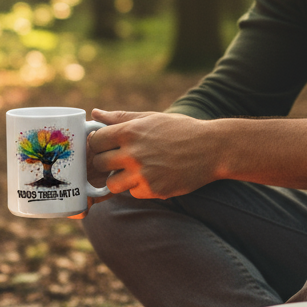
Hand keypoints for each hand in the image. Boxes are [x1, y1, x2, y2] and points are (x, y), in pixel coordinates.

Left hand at [86, 108, 218, 199]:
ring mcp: (143, 173)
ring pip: (112, 184)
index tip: (106, 146)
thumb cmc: (180, 130)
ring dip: (119, 179)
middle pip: (99, 164)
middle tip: (121, 160)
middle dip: (107, 162)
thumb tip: (94, 113)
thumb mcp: (150, 118)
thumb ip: (120, 117)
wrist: (212, 148)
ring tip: (135, 171)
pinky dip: (140, 187)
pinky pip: (133, 193)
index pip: (94, 142)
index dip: (98, 145)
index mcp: (130, 131)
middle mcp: (133, 153)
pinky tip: (154, 177)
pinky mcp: (154, 190)